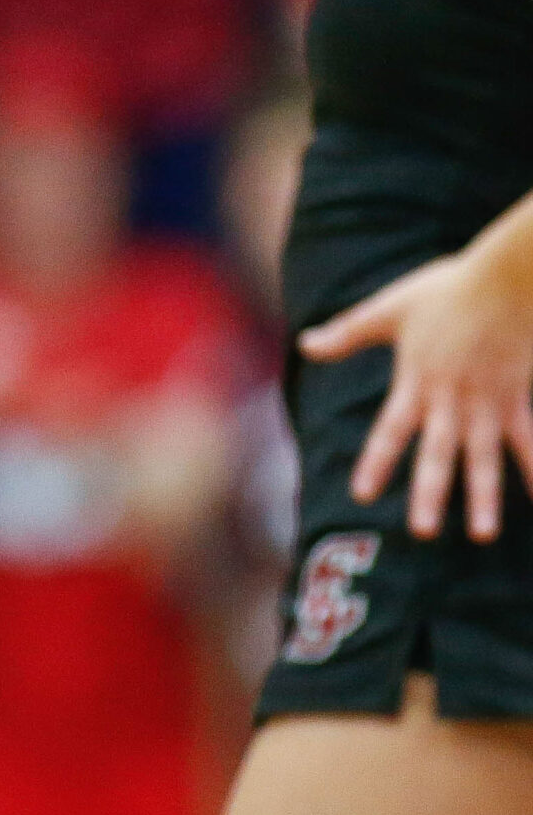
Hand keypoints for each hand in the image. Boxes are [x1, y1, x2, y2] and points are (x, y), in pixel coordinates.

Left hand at [303, 250, 532, 541]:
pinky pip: (531, 440)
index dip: (377, 463)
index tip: (364, 496)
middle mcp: (452, 401)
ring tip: (484, 535)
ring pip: (486, 459)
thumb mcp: (388, 310)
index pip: (390, 431)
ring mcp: (489, 402)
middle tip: (424, 533)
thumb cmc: (447, 290)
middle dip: (431, 495)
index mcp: (416, 383)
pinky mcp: (520, 396)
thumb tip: (304, 343)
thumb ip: (348, 333)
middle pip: (438, 455)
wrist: (508, 278)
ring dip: (485, 497)